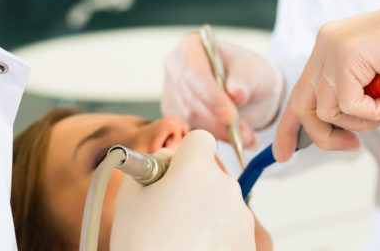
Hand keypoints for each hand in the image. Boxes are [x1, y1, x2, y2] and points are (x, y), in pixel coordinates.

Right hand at [110, 130, 255, 250]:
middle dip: (194, 186)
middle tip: (170, 213)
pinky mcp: (249, 242)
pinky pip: (231, 226)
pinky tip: (196, 247)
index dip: (185, 154)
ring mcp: (241, 216)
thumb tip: (169, 157)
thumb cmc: (142, 244)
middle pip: (212, 173)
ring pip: (223, 201)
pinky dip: (218, 235)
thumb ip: (152, 164)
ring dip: (207, 212)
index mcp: (196, 169)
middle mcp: (225, 186)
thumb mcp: (130, 196)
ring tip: (181, 237)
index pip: (200, 140)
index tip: (173, 174)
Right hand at [162, 33, 283, 147]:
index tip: (231, 116)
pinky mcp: (174, 113)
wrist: (246, 89)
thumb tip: (235, 93)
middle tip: (244, 134)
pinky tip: (236, 141)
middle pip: (190, 100)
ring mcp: (171, 91)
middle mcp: (175, 67)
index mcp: (191, 47)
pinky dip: (214, 139)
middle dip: (218, 121)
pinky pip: (190, 131)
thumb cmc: (248, 72)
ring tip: (247, 138)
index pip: (194, 74)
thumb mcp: (254, 71)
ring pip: (190, 119)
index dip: (211, 97)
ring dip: (220, 133)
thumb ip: (245, 80)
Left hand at [273, 0, 379, 161]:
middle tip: (351, 145)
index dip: (290, 125)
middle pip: (303, 104)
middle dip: (321, 135)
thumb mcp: (377, 75)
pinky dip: (375, 112)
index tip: (285, 153)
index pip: (300, 90)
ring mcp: (333, 47)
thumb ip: (353, 91)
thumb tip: (335, 126)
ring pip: (328, 111)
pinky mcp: (347, 55)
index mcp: (330, 43)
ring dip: (364, 120)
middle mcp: (325, 42)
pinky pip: (349, 106)